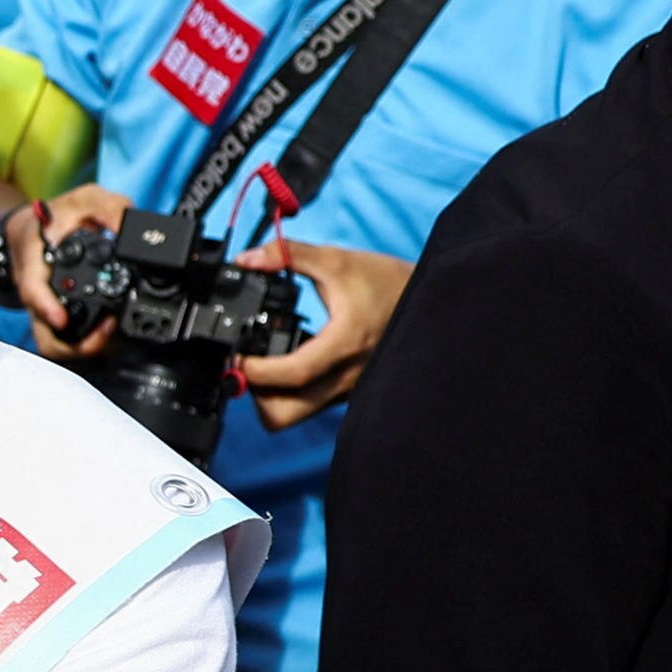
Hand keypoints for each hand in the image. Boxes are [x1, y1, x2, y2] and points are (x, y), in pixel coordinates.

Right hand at [0, 183, 137, 350]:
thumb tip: (130, 225)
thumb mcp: (84, 198)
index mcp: (34, 261)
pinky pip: (64, 342)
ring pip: (55, 344)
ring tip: (112, 333)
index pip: (31, 290)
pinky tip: (108, 330)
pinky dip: (85, 343)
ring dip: (83, 347)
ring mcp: (44, 310)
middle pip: (46, 333)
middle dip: (78, 342)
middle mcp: (36, 293)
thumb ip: (110, 207)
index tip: (61, 319)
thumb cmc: (55, 216)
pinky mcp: (54, 320)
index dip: (45, 307)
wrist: (33, 230)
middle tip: (109, 328)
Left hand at [232, 236, 407, 428]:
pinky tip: (290, 359)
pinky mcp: (347, 390)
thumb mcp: (337, 260)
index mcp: (344, 344)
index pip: (291, 374)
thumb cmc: (389, 283)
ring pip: (295, 414)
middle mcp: (345, 376)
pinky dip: (291, 390)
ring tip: (268, 360)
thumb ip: (288, 256)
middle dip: (257, 394)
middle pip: (284, 415)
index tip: (237, 354)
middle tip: (251, 363)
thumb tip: (248, 259)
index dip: (255, 370)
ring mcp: (347, 388)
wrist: (433, 302)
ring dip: (272, 394)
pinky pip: (310, 404)